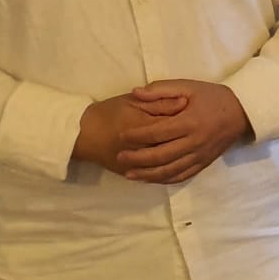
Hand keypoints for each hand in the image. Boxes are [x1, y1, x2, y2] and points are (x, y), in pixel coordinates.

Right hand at [72, 91, 188, 175]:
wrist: (82, 133)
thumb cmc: (108, 112)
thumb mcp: (133, 101)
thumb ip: (158, 101)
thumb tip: (184, 102)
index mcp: (144, 127)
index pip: (174, 126)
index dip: (188, 120)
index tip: (196, 114)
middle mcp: (143, 148)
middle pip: (174, 147)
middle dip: (188, 141)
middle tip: (196, 133)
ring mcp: (138, 164)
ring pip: (168, 166)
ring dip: (183, 158)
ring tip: (190, 148)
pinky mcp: (133, 174)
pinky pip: (158, 177)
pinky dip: (171, 173)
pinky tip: (179, 164)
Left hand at [113, 80, 251, 184]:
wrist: (243, 112)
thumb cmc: (213, 97)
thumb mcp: (188, 86)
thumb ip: (161, 89)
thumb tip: (135, 93)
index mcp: (190, 122)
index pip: (158, 132)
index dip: (137, 136)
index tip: (121, 136)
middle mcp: (195, 142)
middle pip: (162, 155)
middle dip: (138, 158)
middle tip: (120, 157)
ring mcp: (200, 155)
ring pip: (171, 170)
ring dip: (149, 174)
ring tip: (130, 174)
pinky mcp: (204, 163)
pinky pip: (183, 176)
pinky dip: (165, 180)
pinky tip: (151, 179)